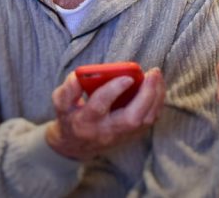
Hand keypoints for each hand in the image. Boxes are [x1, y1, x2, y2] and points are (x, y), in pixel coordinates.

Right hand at [46, 68, 164, 160]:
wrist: (76, 145)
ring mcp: (121, 136)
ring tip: (157, 76)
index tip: (126, 76)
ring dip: (155, 97)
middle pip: (131, 118)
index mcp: (85, 121)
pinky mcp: (132, 136)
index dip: (113, 90)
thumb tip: (78, 75)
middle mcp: (105, 131)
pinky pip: (150, 121)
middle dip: (145, 95)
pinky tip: (157, 86)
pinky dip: (157, 103)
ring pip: (145, 121)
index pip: (99, 106)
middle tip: (152, 73)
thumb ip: (67, 89)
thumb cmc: (71, 117)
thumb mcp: (61, 103)